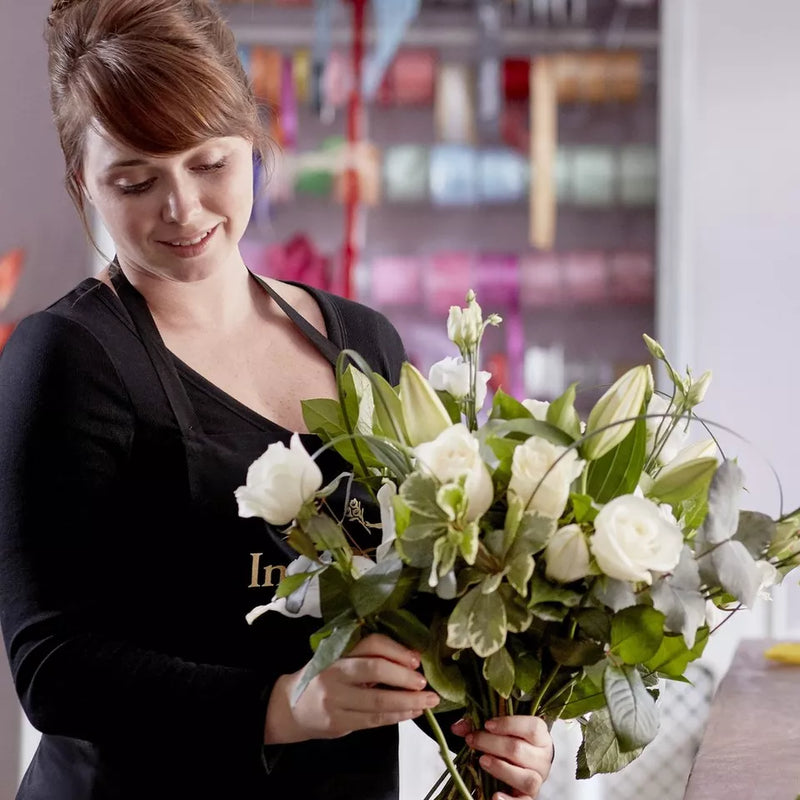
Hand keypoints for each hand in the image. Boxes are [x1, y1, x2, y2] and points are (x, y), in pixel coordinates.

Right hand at [264, 633, 439, 743]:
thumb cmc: (323, 678)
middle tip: (424, 683)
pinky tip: (411, 712)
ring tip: (428, 702)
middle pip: (374, 670)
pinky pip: (373, 720)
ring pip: (377, 701)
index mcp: (338, 651)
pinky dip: (396, 716)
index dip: (396, 650)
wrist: (289, 708)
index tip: (416, 659)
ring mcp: (335, 700)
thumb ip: (368, 657)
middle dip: (404, 677)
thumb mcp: (339, 659)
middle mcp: (335, 673)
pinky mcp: (339, 723)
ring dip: (407, 702)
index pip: (370, 644)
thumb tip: (411, 657)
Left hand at [451, 715, 553, 799]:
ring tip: (482, 761)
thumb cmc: (509, 740)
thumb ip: (478, 724)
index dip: (508, 725)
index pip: (532, 728)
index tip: (487, 724)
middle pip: (519, 750)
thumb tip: (456, 728)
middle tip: (472, 740)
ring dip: (500, 768)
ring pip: (525, 777)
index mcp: (540, 736)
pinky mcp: (529, 797)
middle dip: (491, 744)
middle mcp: (543, 758)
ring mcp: (538, 779)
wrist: (521, 762)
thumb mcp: (498, 728)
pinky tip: (495, 795)